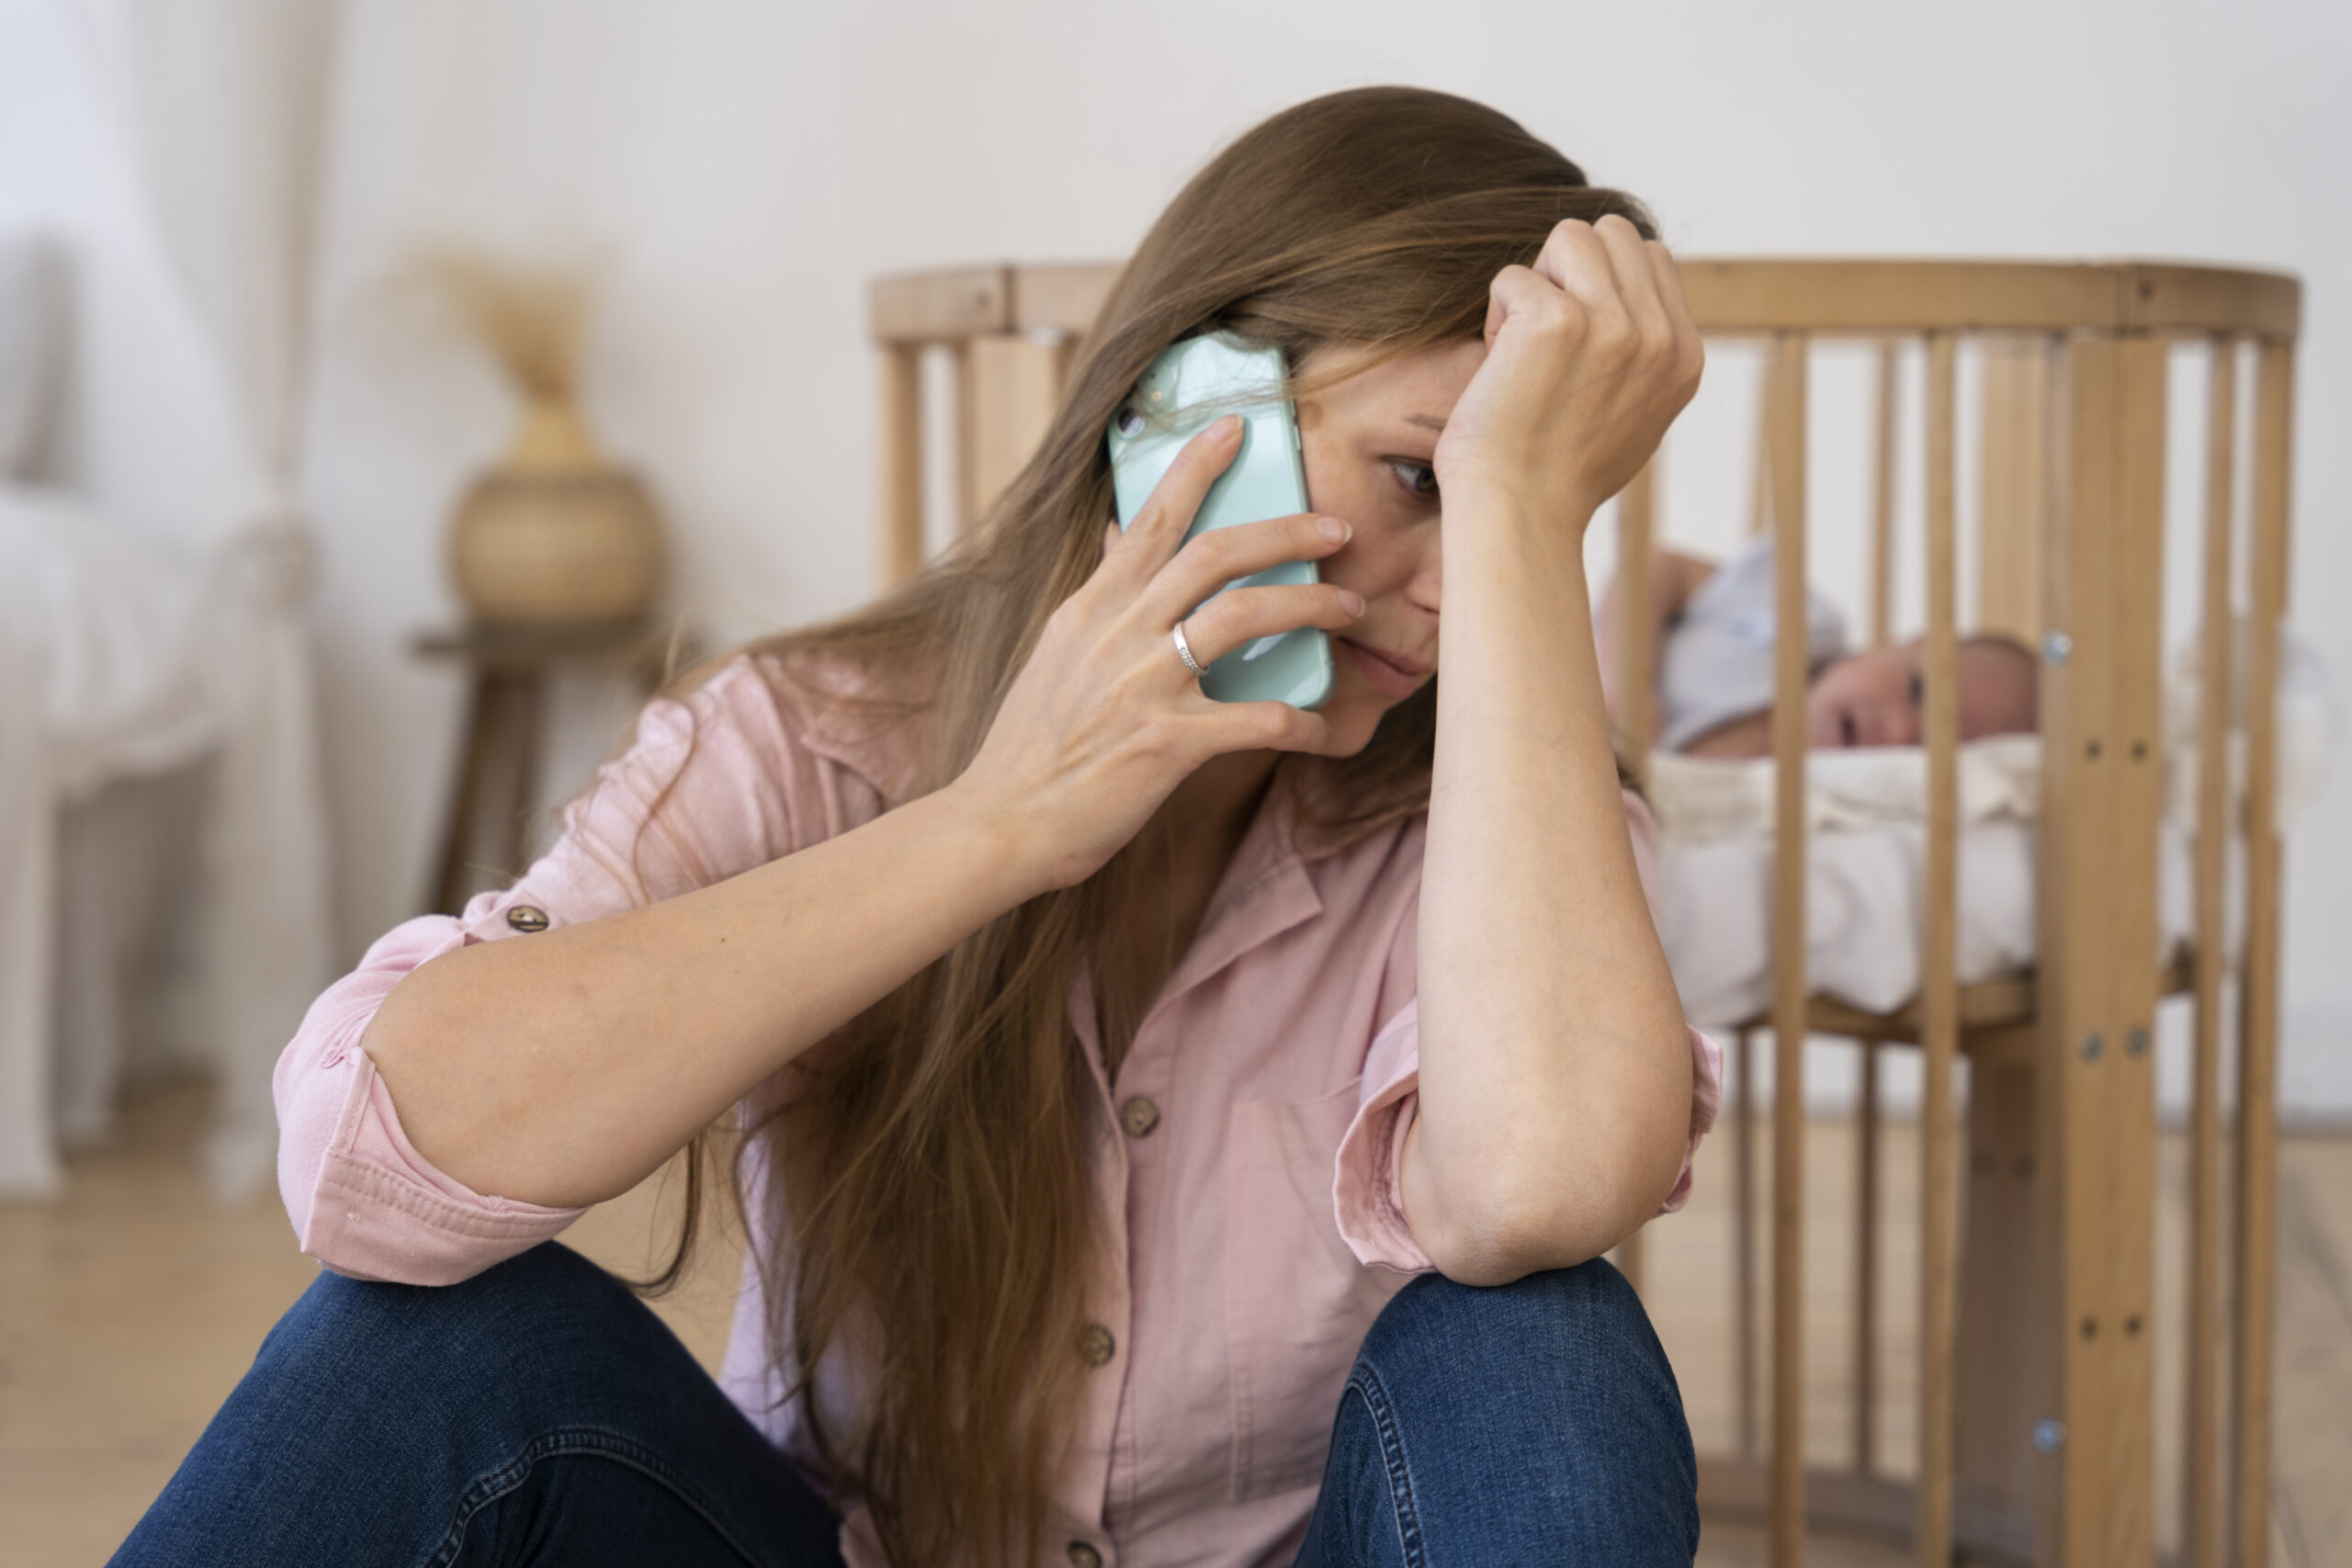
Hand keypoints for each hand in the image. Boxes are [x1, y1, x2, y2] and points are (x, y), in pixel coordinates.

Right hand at [952, 416, 1366, 890]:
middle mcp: (1119, 633)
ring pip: (1242, 616)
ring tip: (1347, 609)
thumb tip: (1120, 537)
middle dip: (1285, 531)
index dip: (1197, 467)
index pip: (1151, 518)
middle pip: (1215, 553)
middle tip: (1336, 527)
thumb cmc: (1032, 746)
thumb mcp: (1056, 654)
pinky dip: (1302, 721)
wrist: (1002, 820)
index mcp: (1092, 607)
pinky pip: (1256, 719)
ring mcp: (1143, 685)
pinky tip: (1325, 728)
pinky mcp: (1167, 742)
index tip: (1237, 428)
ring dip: (1307, 605)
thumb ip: (1097, 598)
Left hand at [1433, 215, 1703, 529]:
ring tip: (1522, 346)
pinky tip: (1499, 370)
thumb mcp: (1635, 415)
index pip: (1652, 259)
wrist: (1521, 519)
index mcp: (1685, 357)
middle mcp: (1659, 336)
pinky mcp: (1556, 321)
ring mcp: (1612, 324)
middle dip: (1569, 271)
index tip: (1573, 346)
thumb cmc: (1558, 477)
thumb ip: (1644, 355)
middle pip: (1613, 234)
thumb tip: (1628, 299)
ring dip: (1535, 283)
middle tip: (1542, 340)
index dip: (1599, 284)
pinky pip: (1514, 276)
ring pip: (1570, 236)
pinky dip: (1495, 316)